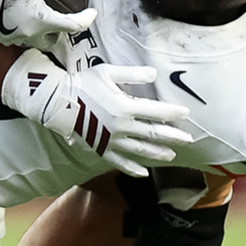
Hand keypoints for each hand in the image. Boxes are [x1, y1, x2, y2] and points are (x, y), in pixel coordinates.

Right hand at [0, 0, 96, 49]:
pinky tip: (16, 18)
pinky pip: (11, 36)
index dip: (86, 18)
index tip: (91, 13)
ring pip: (29, 40)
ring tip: (38, 22)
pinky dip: (18, 29)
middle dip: (57, 33)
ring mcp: (8, 34)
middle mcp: (26, 32)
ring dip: (36, 33)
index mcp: (42, 21)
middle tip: (61, 22)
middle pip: (49, 42)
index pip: (73, 26)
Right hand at [4, 53, 190, 177]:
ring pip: (140, 150)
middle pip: (153, 133)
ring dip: (158, 152)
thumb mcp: (107, 72)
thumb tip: (155, 74)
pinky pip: (120, 162)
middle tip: (189, 139)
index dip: (173, 112)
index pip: (156, 111)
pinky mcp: (101, 149)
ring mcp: (112, 140)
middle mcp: (122, 127)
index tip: (186, 114)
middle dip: (173, 136)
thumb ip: (133, 74)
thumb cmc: (83, 84)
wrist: (57, 102)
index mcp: (125, 107)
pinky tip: (144, 172)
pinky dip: (132, 169)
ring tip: (171, 155)